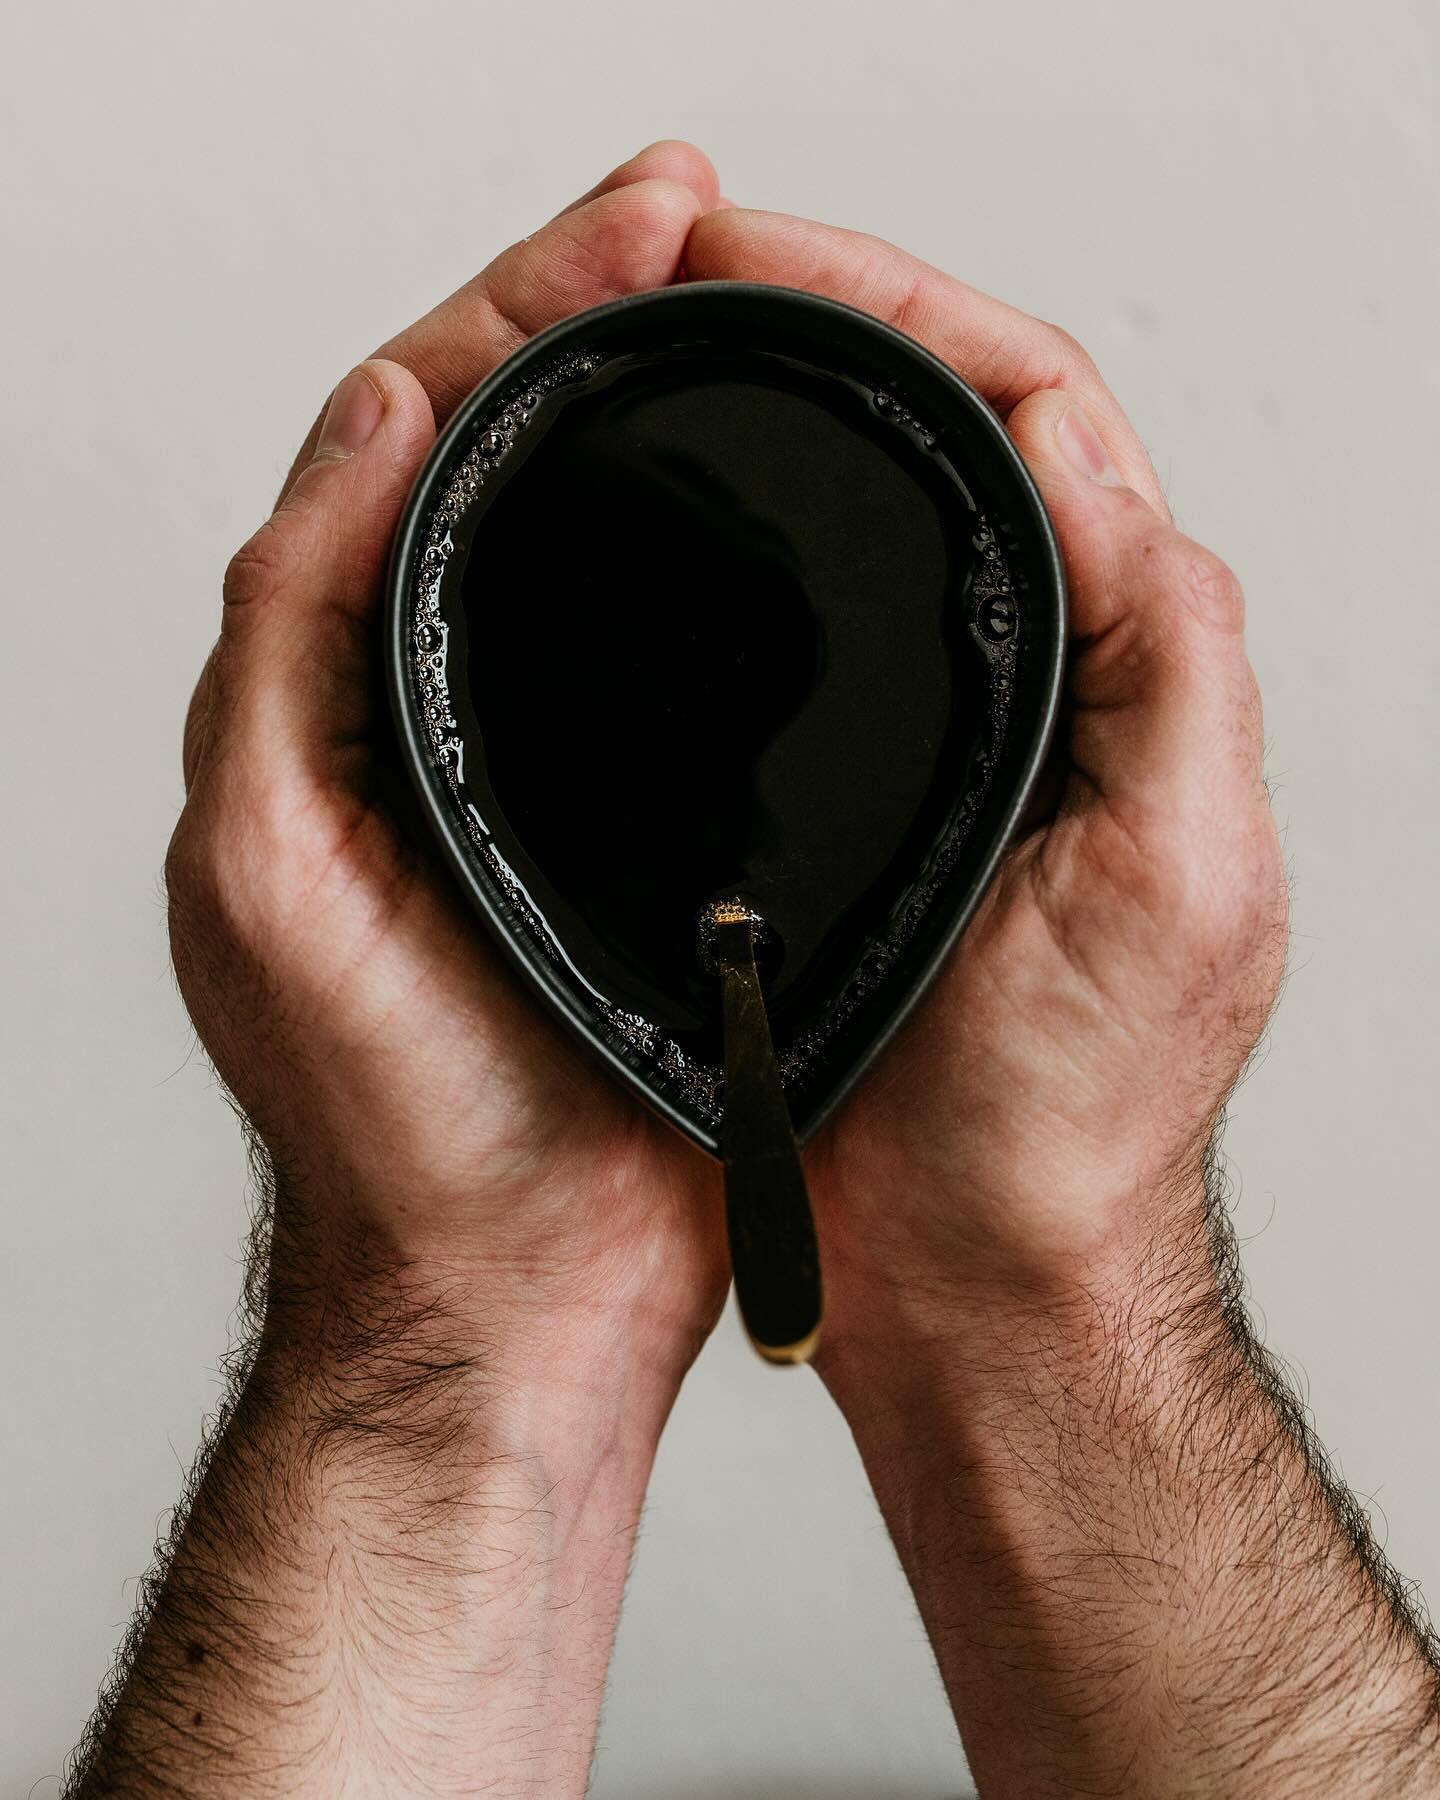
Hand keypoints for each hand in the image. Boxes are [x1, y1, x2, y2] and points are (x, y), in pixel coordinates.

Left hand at [165, 143, 734, 1384]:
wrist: (513, 1280)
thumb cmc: (393, 1116)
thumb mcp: (267, 863)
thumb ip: (288, 635)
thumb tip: (371, 413)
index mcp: (334, 693)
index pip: (408, 439)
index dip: (518, 307)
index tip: (640, 222)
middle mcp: (425, 704)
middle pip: (496, 457)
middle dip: (590, 315)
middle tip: (698, 216)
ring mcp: (534, 752)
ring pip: (581, 537)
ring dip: (646, 411)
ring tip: (735, 304)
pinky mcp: (631, 814)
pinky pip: (661, 645)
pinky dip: (699, 549)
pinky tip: (757, 497)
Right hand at [680, 214, 1439, 1799]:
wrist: (980, 1272)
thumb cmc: (1076, 1116)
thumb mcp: (1176, 875)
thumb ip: (1160, 661)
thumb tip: (1085, 460)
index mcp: (1127, 672)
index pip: (1041, 422)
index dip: (915, 315)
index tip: (777, 263)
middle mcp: (1040, 689)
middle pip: (951, 440)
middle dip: (832, 326)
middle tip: (698, 263)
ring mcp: (939, 743)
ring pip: (872, 527)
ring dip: (786, 421)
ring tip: (673, 345)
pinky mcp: (849, 808)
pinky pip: (801, 642)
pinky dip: (745, 555)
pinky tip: (675, 525)